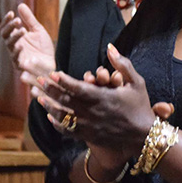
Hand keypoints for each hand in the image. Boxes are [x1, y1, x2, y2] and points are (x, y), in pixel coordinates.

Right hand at [1, 3, 55, 82]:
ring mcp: (16, 55)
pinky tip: (20, 46)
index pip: (6, 27)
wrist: (51, 63)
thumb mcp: (38, 30)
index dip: (6, 21)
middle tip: (17, 20)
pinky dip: (17, 52)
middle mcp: (14, 45)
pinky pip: (15, 59)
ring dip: (15, 36)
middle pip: (5, 35)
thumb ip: (29, 19)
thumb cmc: (43, 48)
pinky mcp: (20, 65)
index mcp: (17, 37)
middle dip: (10, 27)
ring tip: (23, 30)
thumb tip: (20, 5)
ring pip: (9, 45)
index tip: (11, 13)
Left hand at [38, 44, 158, 163]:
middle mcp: (93, 112)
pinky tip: (50, 116)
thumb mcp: (136, 82)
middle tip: (39, 81)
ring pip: (63, 116)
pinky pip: (67, 130)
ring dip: (49, 106)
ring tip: (39, 97)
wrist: (143, 134)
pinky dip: (57, 124)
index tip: (52, 73)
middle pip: (66, 100)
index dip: (63, 81)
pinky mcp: (88, 135)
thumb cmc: (140, 106)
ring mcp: (88, 126)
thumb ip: (122, 64)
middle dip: (51, 90)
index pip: (78, 88)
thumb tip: (110, 47)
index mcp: (103, 98)